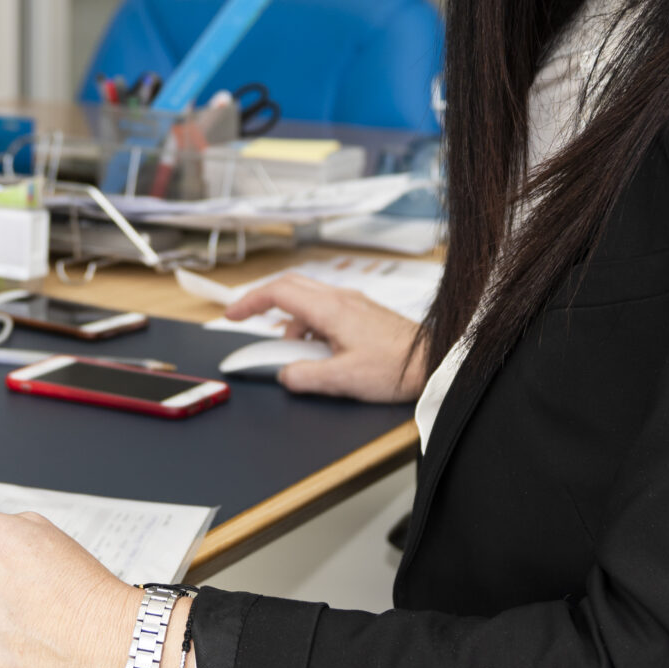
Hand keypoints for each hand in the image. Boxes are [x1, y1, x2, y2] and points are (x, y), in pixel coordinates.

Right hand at [224, 272, 428, 402]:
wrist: (437, 361)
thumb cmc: (399, 367)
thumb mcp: (343, 380)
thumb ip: (305, 376)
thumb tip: (284, 374)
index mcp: (331, 309)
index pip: (277, 292)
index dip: (249, 301)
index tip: (231, 314)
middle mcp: (341, 299)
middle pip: (290, 287)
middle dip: (263, 304)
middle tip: (246, 320)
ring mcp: (354, 304)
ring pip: (308, 301)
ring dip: (291, 322)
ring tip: (293, 354)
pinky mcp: (364, 315)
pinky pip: (326, 311)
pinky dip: (311, 327)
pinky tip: (320, 353)